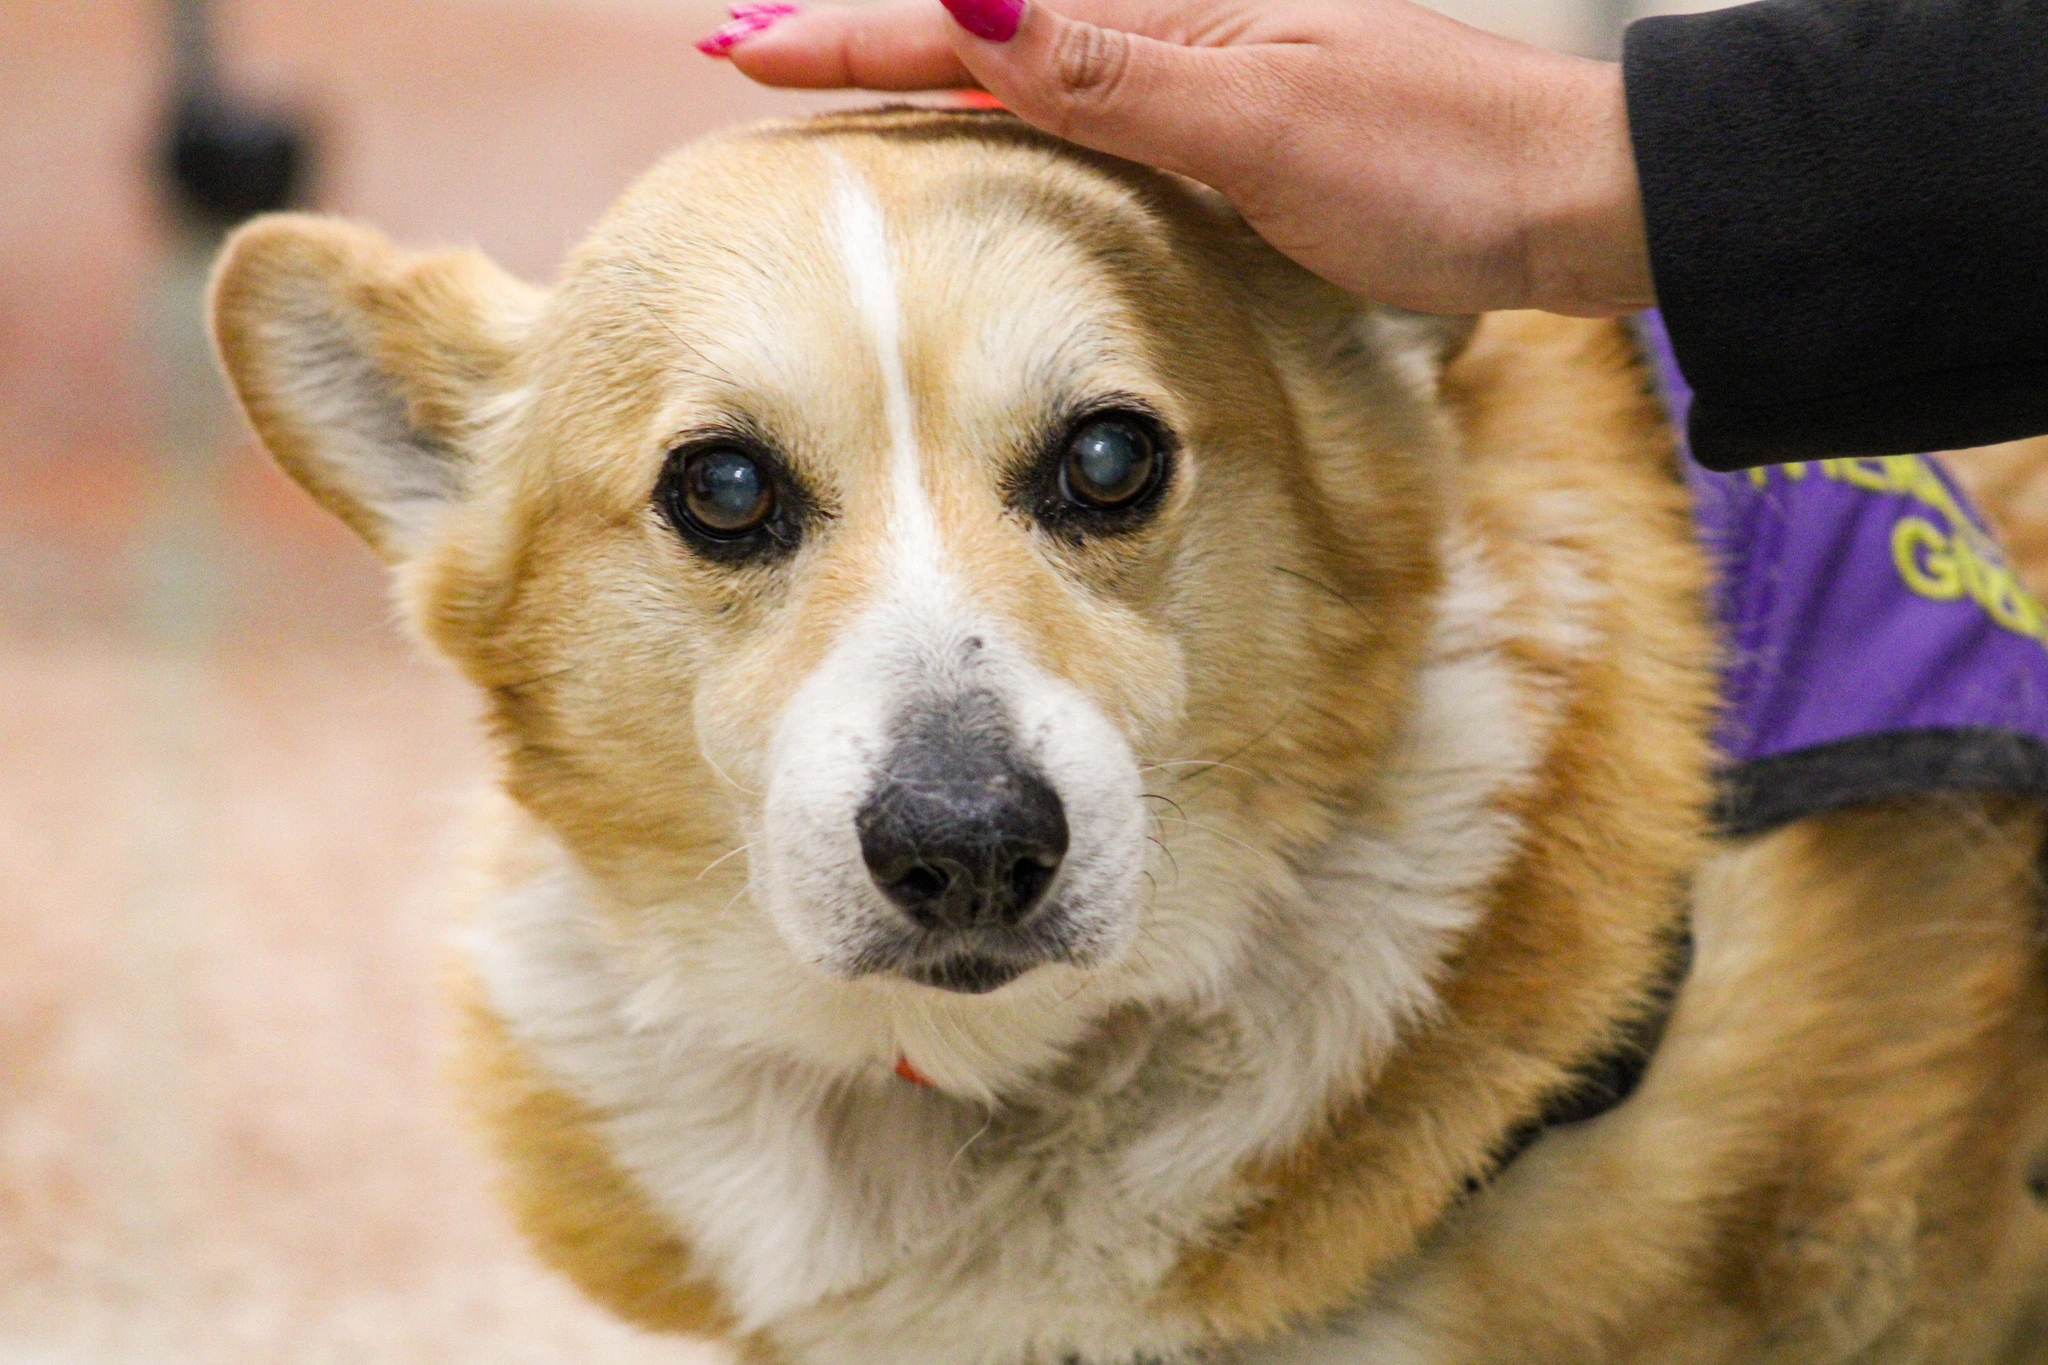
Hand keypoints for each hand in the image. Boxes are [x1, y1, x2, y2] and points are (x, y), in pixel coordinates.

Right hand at [704, 0, 1652, 317]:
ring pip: (1034, 66)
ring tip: (844, 80)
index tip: (742, 44)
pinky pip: (1093, 108)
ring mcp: (1210, 77)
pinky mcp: (1242, 128)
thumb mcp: (1260, 124)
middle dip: (869, 37)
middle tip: (756, 49)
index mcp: (1169, 16)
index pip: (973, 25)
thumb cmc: (1436, 166)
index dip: (854, 36)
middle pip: (989, 30)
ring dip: (932, 69)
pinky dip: (1016, 109)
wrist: (1568, 198)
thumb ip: (1110, 70)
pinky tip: (997, 119)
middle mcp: (1179, 34)